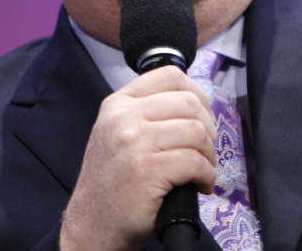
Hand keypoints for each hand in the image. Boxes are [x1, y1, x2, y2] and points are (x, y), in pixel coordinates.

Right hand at [59, 66, 216, 250]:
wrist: (91, 226)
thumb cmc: (113, 182)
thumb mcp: (118, 133)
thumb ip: (148, 112)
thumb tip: (196, 101)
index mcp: (118, 103)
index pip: (170, 75)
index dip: (197, 94)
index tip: (203, 116)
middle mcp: (123, 116)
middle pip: (190, 102)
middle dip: (209, 128)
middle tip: (205, 150)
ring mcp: (134, 142)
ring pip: (196, 131)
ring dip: (209, 154)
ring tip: (202, 170)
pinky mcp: (147, 170)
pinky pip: (195, 162)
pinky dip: (207, 175)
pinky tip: (200, 184)